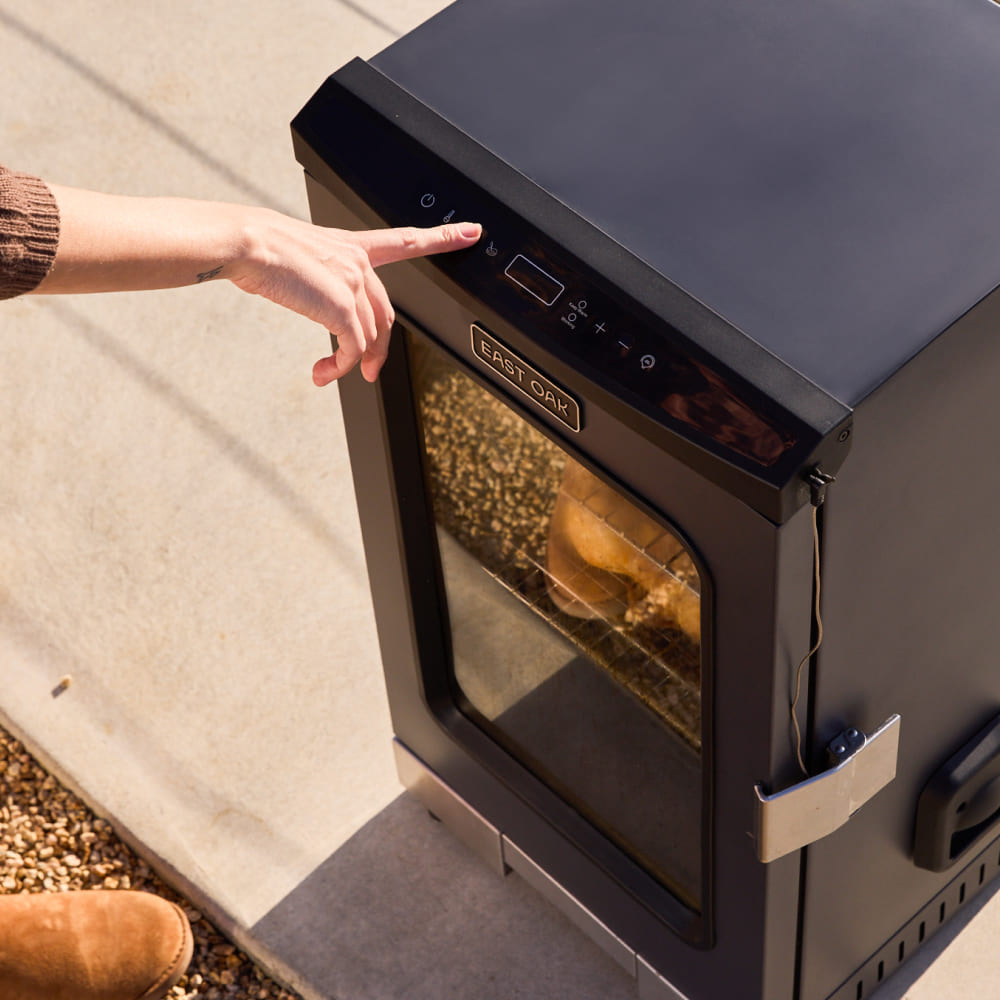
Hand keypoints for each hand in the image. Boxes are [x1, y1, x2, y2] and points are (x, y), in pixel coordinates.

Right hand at [229, 214, 481, 383]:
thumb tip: (320, 305)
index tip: (470, 232)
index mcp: (351, 246)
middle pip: (385, 314)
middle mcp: (358, 262)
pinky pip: (352, 348)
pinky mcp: (343, 307)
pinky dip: (341, 367)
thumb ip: (321, 278)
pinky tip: (324, 372)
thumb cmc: (261, 248)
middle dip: (379, 348)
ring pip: (369, 335)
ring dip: (352, 363)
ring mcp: (354, 283)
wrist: (247, 243)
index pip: (405, 240)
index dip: (442, 238)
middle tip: (369, 371)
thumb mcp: (298, 256)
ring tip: (331, 373)